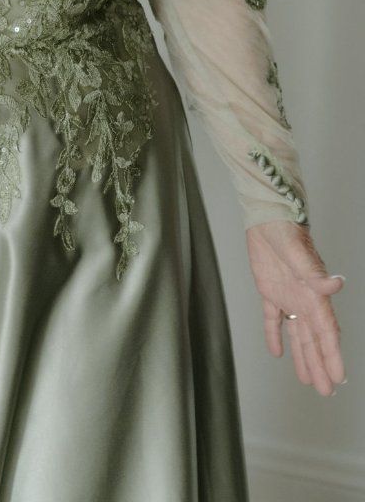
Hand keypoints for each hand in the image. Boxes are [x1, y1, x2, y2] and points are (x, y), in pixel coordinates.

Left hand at [246, 220, 345, 394]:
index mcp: (314, 294)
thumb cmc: (286, 231)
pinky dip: (274, 334)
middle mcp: (304, 299)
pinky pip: (272, 318)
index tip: (339, 377)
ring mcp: (287, 296)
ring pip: (297, 334)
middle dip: (321, 365)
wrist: (267, 215)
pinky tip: (277, 352)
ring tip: (309, 380)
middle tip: (327, 391)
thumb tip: (337, 285)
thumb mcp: (300, 253)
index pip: (326, 332)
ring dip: (303, 356)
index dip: (332, 355)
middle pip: (314, 339)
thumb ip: (317, 273)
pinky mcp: (269, 290)